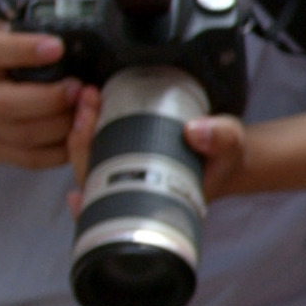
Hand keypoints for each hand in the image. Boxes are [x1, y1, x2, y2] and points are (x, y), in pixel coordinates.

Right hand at [0, 26, 81, 169]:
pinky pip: (33, 159)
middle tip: (80, 88)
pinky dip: (62, 150)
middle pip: (8, 104)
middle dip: (51, 98)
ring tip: (87, 109)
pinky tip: (79, 133)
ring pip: (26, 135)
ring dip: (65, 125)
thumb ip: (24, 29)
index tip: (56, 45)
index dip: (26, 50)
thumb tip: (69, 20)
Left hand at [63, 88, 257, 209]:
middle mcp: (132, 194)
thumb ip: (220, 138)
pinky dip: (87, 125)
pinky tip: (86, 104)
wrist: (225, 152)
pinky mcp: (121, 155)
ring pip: (88, 159)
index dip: (89, 201)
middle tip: (89, 105)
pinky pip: (94, 146)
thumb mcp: (231, 145)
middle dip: (81, 142)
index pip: (112, 208)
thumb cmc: (225, 156)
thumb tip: (193, 130)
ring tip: (88, 96)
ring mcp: (124, 174)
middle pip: (91, 177)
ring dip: (81, 128)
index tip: (74, 193)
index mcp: (153, 205)